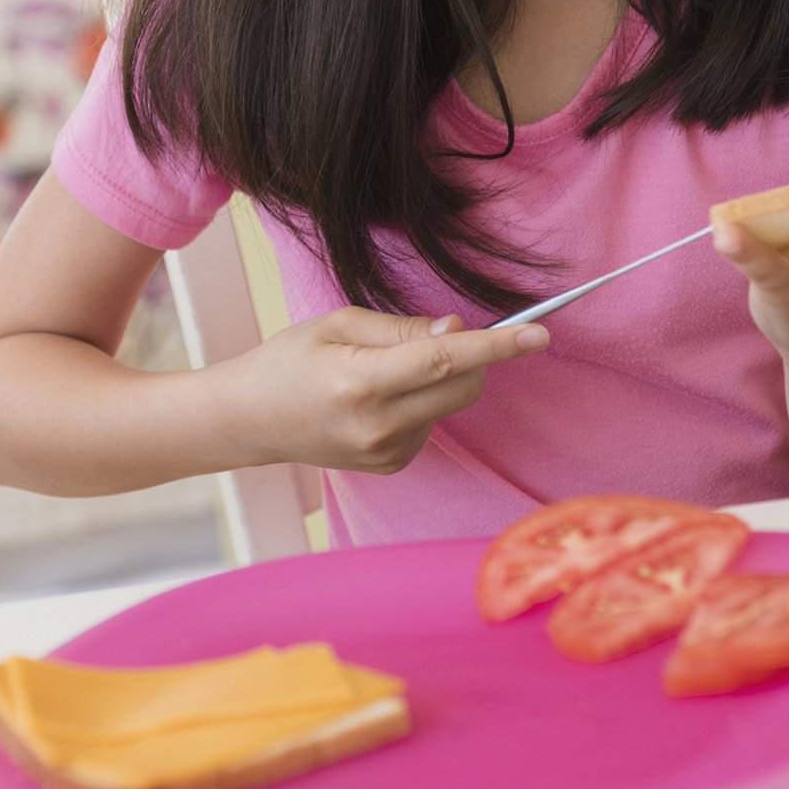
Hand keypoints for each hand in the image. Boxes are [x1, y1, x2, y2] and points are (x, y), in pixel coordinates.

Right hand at [222, 307, 550, 474]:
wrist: (249, 421)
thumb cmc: (289, 360)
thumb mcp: (338, 323)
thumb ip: (404, 328)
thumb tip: (457, 331)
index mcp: (361, 382)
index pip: (444, 361)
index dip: (497, 346)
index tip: (540, 334)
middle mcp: (379, 425)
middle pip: (462, 386)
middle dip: (471, 356)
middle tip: (439, 332)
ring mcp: (386, 453)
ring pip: (450, 404)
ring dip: (438, 379)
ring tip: (380, 372)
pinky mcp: (392, 465)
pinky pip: (432, 421)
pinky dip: (422, 402)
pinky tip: (379, 399)